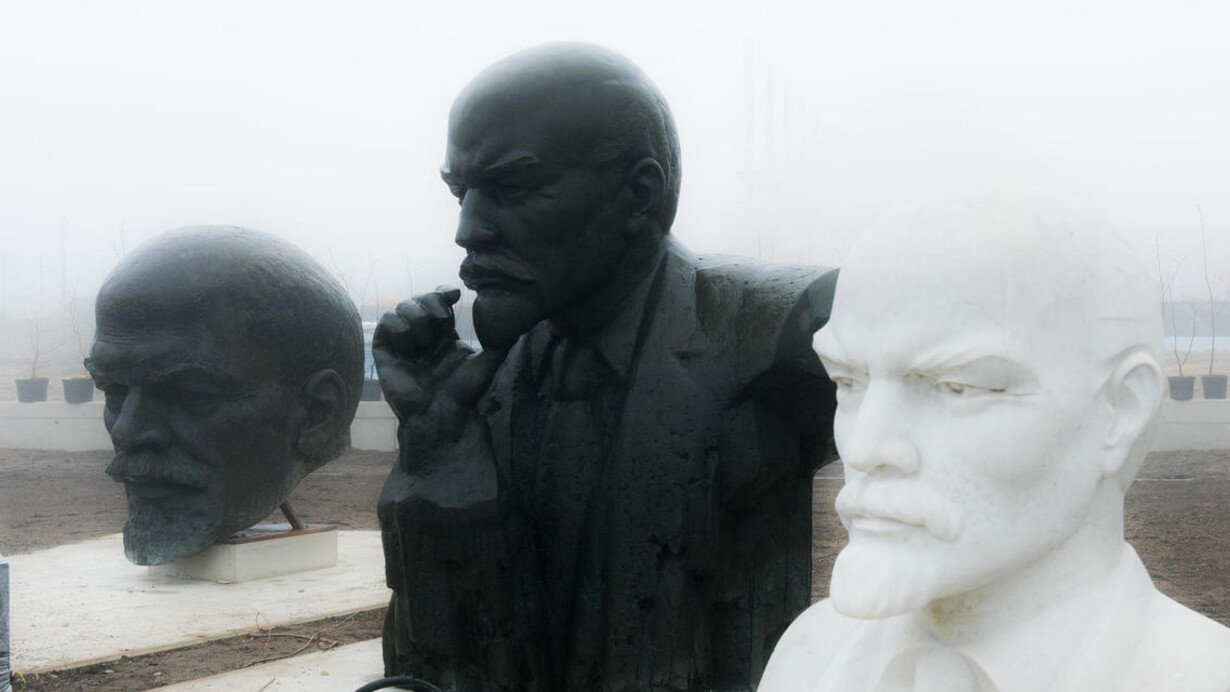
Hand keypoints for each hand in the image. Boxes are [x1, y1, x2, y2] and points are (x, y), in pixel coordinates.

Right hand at [372, 286, 504, 464]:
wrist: (442, 413)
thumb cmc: (463, 393)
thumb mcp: (486, 362)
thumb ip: (500, 343)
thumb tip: (520, 325)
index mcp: (444, 334)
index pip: (438, 299)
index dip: (442, 292)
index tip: (455, 293)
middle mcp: (423, 335)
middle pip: (420, 298)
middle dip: (431, 301)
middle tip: (443, 321)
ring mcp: (403, 342)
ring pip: (402, 306)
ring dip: (417, 317)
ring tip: (426, 343)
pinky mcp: (386, 350)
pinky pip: (387, 321)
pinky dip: (399, 326)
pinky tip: (410, 345)